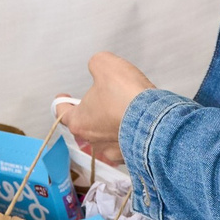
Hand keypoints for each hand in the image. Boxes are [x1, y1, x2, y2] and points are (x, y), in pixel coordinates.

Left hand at [59, 52, 154, 167]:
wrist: (157, 119)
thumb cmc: (127, 96)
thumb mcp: (105, 65)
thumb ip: (96, 64)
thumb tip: (99, 67)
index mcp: (79, 121)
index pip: (62, 113)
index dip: (62, 103)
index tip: (64, 97)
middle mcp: (92, 140)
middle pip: (84, 125)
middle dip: (90, 112)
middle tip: (98, 100)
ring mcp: (112, 150)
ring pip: (104, 137)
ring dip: (109, 125)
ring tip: (120, 111)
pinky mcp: (130, 155)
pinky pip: (124, 145)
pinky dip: (127, 136)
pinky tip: (134, 125)